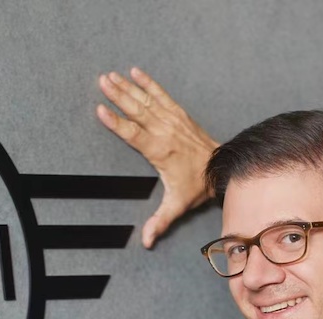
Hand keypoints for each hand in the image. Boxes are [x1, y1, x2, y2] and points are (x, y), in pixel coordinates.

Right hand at [97, 67, 218, 247]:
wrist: (222, 168)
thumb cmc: (196, 186)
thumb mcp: (177, 205)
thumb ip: (159, 222)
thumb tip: (146, 242)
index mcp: (159, 151)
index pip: (133, 134)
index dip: (116, 122)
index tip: (101, 109)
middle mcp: (164, 131)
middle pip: (137, 110)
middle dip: (118, 95)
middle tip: (101, 81)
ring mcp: (172, 120)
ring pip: (146, 100)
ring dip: (128, 87)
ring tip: (110, 76)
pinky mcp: (179, 114)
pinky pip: (162, 95)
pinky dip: (149, 83)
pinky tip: (136, 72)